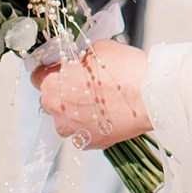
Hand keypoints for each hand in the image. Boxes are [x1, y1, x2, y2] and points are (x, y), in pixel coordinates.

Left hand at [33, 39, 151, 148]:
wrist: (153, 96)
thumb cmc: (126, 70)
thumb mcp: (97, 49)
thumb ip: (78, 58)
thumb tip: (77, 62)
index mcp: (52, 84)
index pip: (37, 76)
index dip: (52, 71)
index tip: (64, 70)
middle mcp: (56, 110)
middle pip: (51, 99)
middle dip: (64, 92)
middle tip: (87, 84)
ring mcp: (72, 130)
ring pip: (66, 118)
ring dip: (77, 111)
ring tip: (100, 102)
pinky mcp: (89, 143)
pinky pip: (82, 132)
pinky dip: (91, 125)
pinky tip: (107, 114)